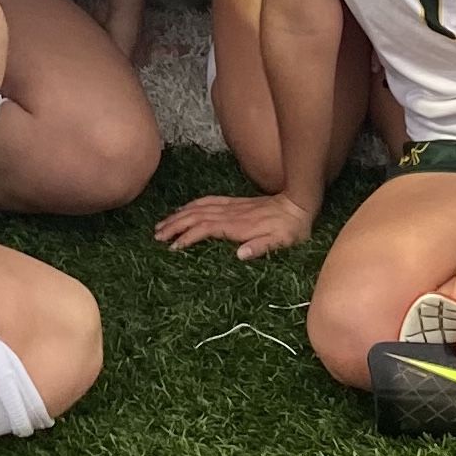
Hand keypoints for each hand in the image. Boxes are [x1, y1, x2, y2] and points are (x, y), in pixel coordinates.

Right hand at [154, 190, 314, 260]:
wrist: (298, 205)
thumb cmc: (290, 230)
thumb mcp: (281, 243)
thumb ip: (261, 247)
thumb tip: (240, 254)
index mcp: (238, 225)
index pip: (205, 229)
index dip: (188, 237)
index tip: (173, 247)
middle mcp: (230, 213)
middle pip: (195, 216)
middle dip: (175, 225)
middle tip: (157, 235)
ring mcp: (231, 206)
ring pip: (198, 207)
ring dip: (179, 215)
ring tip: (162, 224)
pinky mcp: (234, 203)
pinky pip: (207, 201)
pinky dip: (192, 205)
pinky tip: (183, 209)